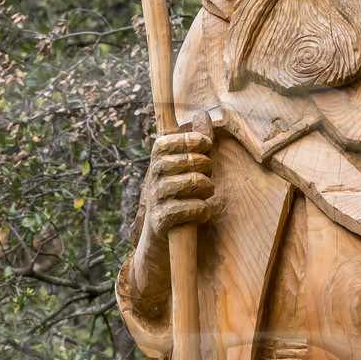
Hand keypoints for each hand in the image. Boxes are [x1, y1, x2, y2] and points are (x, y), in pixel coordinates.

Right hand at [131, 123, 214, 307]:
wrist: (160, 244)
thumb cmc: (179, 199)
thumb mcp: (186, 169)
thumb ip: (195, 143)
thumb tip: (202, 115)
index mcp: (157, 162)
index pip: (166, 141)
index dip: (190, 140)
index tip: (206, 146)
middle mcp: (152, 179)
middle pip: (181, 161)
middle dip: (204, 166)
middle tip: (208, 177)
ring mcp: (155, 201)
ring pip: (186, 183)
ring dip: (204, 188)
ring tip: (207, 194)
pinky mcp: (160, 222)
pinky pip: (184, 209)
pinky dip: (200, 211)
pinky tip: (202, 213)